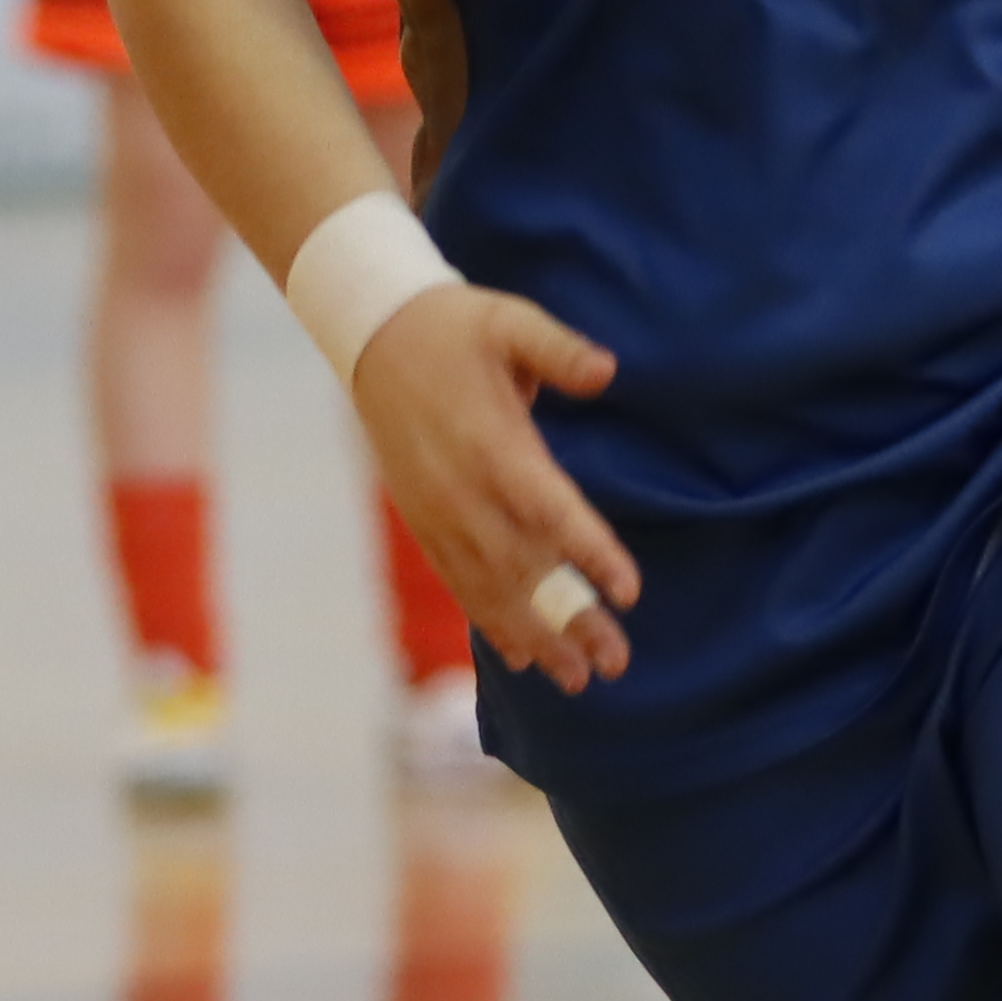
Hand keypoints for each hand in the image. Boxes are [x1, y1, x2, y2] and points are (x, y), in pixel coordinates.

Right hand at [352, 281, 641, 687]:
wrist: (373, 338)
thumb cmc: (454, 328)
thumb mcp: (510, 321)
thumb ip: (560, 350)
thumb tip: (608, 371)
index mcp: (493, 445)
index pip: (549, 510)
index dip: (589, 552)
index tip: (628, 592)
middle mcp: (464, 491)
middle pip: (525, 569)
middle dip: (570, 619)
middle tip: (615, 663)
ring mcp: (439, 512)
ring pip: (490, 588)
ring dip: (534, 636)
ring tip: (576, 679)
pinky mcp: (424, 521)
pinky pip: (459, 581)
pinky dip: (489, 620)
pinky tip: (520, 656)